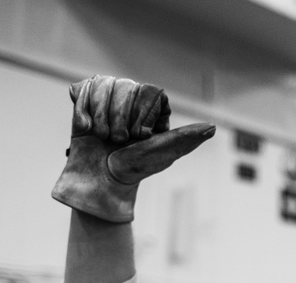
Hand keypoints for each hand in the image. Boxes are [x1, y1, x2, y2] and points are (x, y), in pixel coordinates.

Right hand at [51, 75, 214, 222]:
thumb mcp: (160, 153)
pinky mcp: (85, 104)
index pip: (148, 89)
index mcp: (153, 110)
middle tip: (118, 140)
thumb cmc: (133, 170)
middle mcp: (132, 102)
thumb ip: (185, 138)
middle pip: (123, 84)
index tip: (139, 135)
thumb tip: (212, 128)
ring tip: (102, 136)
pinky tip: (87, 128)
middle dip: (119, 117)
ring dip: (101, 116)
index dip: (140, 110)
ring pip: (103, 84)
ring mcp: (108, 101)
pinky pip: (83, 88)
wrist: (97, 184)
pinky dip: (83, 110)